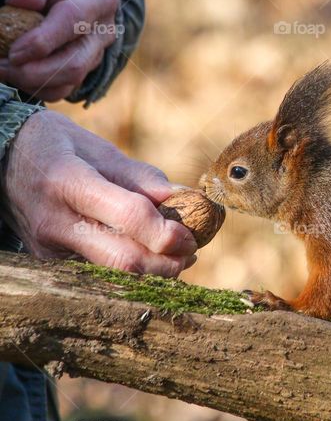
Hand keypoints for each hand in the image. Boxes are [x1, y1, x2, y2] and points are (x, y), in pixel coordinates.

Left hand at [0, 0, 120, 100]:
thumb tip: (22, 2)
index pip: (74, 23)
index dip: (43, 41)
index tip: (13, 52)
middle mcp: (104, 30)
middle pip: (75, 63)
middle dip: (35, 72)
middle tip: (0, 68)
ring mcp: (97, 52)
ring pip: (70, 81)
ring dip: (32, 82)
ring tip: (2, 70)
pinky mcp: (85, 66)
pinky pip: (63, 88)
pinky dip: (36, 87)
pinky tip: (14, 74)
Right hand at [3, 111, 196, 276]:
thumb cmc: (56, 147)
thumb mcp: (97, 148)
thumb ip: (140, 177)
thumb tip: (183, 199)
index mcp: (68, 182)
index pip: (129, 217)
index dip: (168, 232)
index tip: (192, 234)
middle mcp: (55, 221)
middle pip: (123, 260)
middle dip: (167, 263)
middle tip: (191, 251)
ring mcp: (49, 246)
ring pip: (113, 273)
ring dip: (154, 270)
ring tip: (176, 252)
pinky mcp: (49, 261)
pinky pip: (99, 271)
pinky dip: (131, 268)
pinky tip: (147, 254)